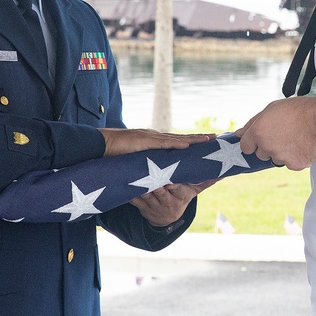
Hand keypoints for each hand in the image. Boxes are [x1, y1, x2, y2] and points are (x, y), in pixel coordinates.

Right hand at [99, 128, 213, 156]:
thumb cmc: (115, 155)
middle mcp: (155, 138)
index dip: (191, 142)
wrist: (100, 146)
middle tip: (215, 137)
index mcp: (154, 143)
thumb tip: (153, 178)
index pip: (176, 142)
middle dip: (198, 138)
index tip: (205, 141)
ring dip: (193, 140)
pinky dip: (176, 145)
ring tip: (208, 139)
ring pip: (176, 140)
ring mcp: (151, 138)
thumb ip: (145, 167)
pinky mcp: (144, 142)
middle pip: (181, 138)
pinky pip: (163, 144)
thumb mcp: (135, 163)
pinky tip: (188, 146)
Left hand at [129, 181, 214, 226]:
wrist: (166, 218)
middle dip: (156, 184)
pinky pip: (134, 199)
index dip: (173, 184)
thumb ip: (207, 180)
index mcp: (179, 196)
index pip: (176, 188)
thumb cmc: (182, 197)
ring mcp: (152, 205)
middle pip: (160, 191)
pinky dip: (130, 192)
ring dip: (141, 187)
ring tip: (136, 176)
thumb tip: (224, 172)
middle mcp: (166, 202)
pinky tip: (125, 184)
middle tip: (151, 175)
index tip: (170, 179)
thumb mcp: (194, 190)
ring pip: (146, 194)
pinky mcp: (140, 206)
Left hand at [236, 96, 315, 170]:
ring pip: (276, 159)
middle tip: (283, 134)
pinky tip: (302, 144)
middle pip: (260, 154)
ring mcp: (280, 157)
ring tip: (295, 137)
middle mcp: (266, 147)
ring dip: (282, 152)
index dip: (253, 142)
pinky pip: (290, 163)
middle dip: (268, 147)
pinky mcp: (294, 165)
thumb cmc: (298, 110)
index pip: (245, 147)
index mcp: (258, 132)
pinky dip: (295, 157)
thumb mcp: (272, 108)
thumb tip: (238, 134)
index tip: (262, 138)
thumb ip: (252, 122)